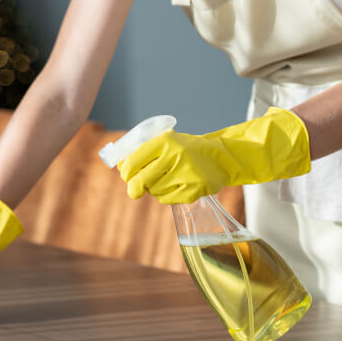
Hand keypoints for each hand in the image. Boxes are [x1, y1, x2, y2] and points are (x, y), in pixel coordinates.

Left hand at [119, 107, 310, 203]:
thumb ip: (143, 152)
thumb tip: (120, 167)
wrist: (221, 156)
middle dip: (134, 188)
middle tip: (134, 190)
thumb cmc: (186, 149)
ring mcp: (186, 173)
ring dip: (153, 190)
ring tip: (164, 180)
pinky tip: (175, 186)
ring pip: (154, 192)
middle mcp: (176, 155)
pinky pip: (168, 199)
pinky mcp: (195, 189)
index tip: (126, 175)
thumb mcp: (166, 142)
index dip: (125, 173)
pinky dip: (166, 196)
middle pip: (140, 181)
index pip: (132, 162)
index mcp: (165, 141)